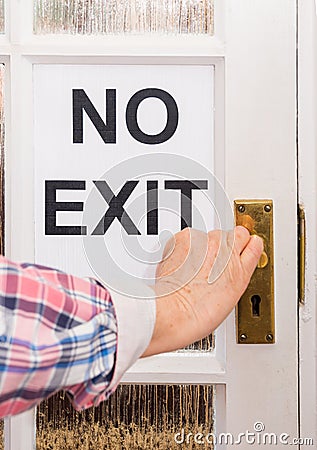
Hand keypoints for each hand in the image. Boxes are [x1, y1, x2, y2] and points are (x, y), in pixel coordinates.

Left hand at [142, 226, 262, 356]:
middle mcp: (226, 250)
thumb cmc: (200, 311)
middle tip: (213, 263)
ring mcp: (207, 242)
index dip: (245, 247)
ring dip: (204, 247)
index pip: (253, 243)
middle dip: (224, 246)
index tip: (241, 249)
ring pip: (209, 235)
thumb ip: (236, 273)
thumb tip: (233, 266)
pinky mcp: (187, 238)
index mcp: (241, 268)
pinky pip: (190, 237)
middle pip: (232, 235)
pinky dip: (186, 246)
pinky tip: (183, 263)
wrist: (176, 309)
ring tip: (195, 268)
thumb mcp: (231, 295)